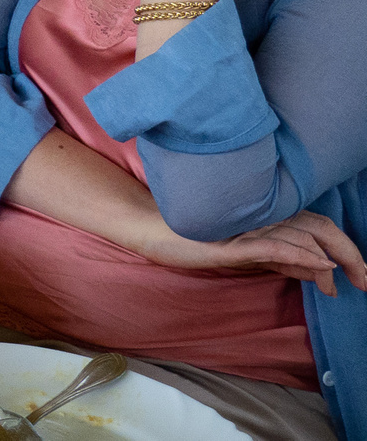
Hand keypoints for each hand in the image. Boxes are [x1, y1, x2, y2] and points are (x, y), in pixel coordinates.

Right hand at [147, 211, 366, 294]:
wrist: (150, 229)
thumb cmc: (194, 239)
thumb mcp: (248, 254)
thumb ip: (283, 260)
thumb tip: (321, 272)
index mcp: (267, 215)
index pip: (318, 226)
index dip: (346, 248)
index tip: (361, 276)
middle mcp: (261, 214)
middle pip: (321, 227)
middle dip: (352, 255)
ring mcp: (246, 225)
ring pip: (303, 235)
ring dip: (334, 260)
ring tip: (350, 281)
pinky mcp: (231, 240)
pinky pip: (275, 245)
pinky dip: (303, 255)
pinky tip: (321, 265)